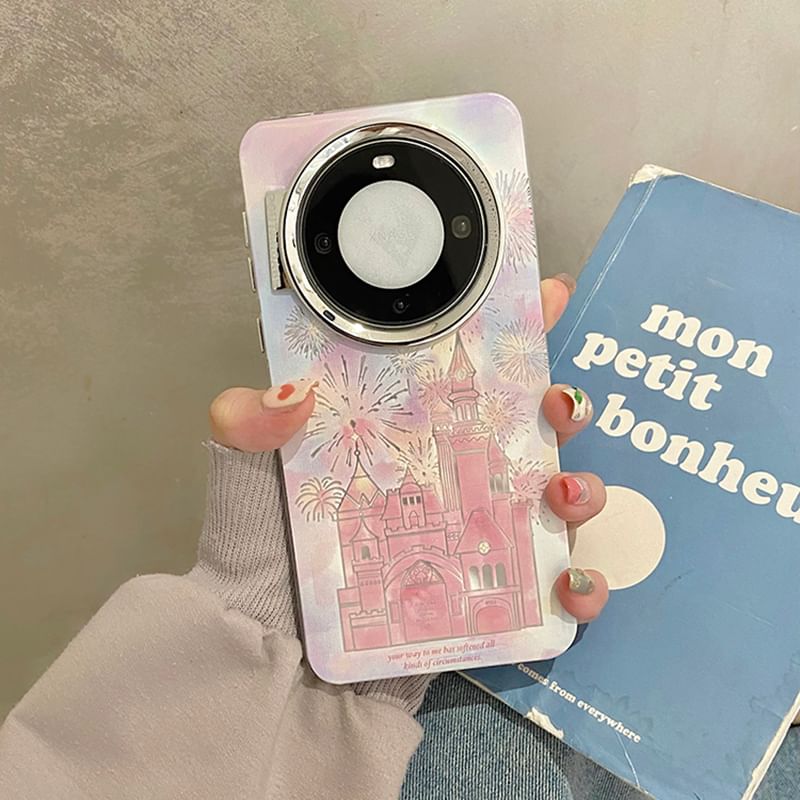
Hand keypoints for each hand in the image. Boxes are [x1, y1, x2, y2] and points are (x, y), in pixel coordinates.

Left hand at [209, 274, 608, 623]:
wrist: (270, 658)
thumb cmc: (264, 552)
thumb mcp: (248, 473)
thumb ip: (250, 425)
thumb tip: (292, 393)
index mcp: (409, 433)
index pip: (469, 371)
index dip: (515, 330)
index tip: (550, 296)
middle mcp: (454, 479)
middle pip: (534, 431)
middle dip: (565, 405)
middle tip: (557, 405)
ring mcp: (480, 539)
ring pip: (561, 504)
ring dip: (584, 491)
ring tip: (560, 493)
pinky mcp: (494, 602)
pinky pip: (558, 592)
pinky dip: (584, 587)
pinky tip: (570, 585)